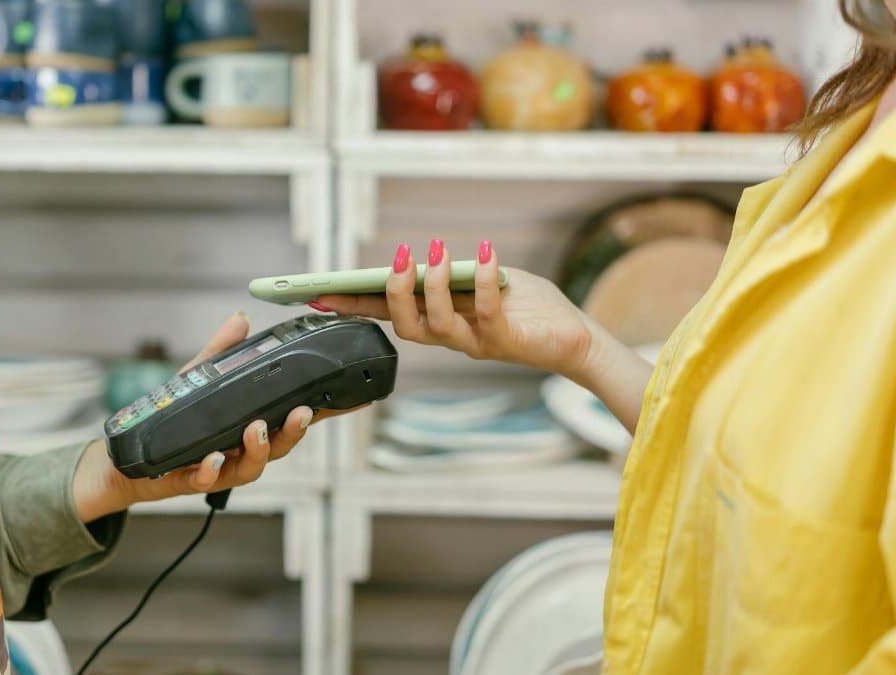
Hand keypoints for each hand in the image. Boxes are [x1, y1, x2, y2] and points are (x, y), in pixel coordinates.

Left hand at [73, 312, 326, 520]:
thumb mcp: (196, 379)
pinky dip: (210, 471)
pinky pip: (205, 481)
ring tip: (256, 430)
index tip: (350, 400)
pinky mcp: (190, 480)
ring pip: (250, 468)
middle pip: (279, 446)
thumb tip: (239, 319)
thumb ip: (220, 351)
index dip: (322, 411)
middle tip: (301, 414)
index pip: (290, 418)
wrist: (131, 460)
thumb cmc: (171, 421)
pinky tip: (211, 459)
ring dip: (258, 450)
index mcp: (249, 424)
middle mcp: (240, 450)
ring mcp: (219, 468)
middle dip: (294, 432)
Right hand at [316, 239, 601, 382]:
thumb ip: (455, 273)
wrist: (575, 336)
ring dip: (430, 286)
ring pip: (436, 325)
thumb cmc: (529, 306)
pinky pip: (485, 311)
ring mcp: (476, 343)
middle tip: (397, 260)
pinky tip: (483, 252)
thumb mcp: (485, 281)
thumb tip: (425, 258)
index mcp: (440, 321)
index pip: (388, 315)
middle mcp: (452, 338)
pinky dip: (480, 278)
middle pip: (404, 325)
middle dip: (392, 293)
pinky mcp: (505, 342)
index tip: (320, 294)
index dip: (354, 307)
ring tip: (431, 249)